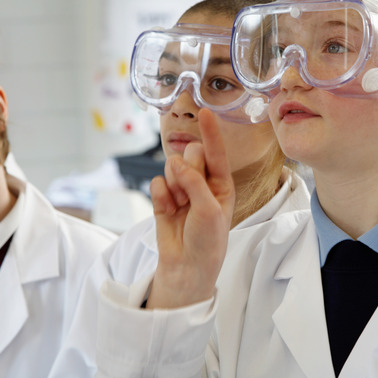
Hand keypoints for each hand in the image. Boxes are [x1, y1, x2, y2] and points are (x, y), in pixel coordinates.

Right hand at [146, 109, 234, 307]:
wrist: (187, 266)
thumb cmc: (208, 239)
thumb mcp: (210, 209)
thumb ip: (194, 181)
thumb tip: (175, 161)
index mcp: (221, 183)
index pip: (216, 151)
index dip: (211, 132)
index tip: (205, 112)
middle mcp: (202, 182)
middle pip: (191, 154)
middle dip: (188, 169)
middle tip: (190, 194)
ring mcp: (181, 189)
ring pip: (171, 166)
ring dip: (175, 186)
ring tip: (181, 207)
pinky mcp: (163, 198)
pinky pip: (157, 183)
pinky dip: (161, 196)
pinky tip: (168, 212)